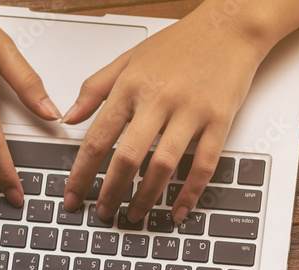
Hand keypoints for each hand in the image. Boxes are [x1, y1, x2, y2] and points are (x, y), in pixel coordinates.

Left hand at [62, 6, 265, 224]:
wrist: (230, 25)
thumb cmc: (180, 43)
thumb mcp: (129, 58)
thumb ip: (95, 88)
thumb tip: (68, 117)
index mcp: (132, 85)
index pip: (97, 138)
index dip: (81, 174)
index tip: (73, 198)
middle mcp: (158, 98)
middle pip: (127, 157)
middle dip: (111, 192)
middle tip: (103, 214)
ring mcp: (190, 110)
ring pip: (162, 165)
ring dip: (146, 198)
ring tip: (134, 215)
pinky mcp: (218, 119)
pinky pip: (202, 165)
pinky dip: (189, 193)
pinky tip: (177, 212)